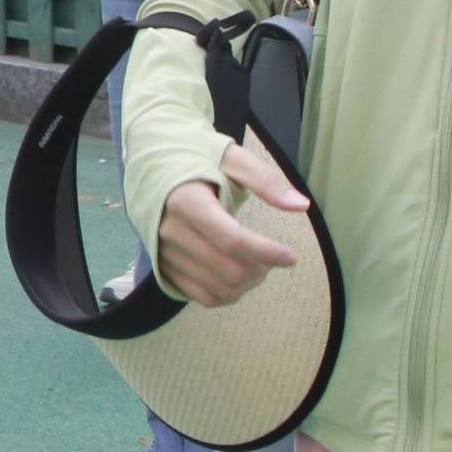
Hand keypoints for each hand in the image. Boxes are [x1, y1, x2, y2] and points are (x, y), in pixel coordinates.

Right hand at [156, 133, 309, 304]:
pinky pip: (200, 296)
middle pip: (227, 269)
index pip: (232, 240)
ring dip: (247, 284)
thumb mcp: (231, 157)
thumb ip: (266, 181)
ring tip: (258, 266)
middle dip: (261, 270)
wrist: (150, 158)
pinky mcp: (163, 266)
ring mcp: (165, 252)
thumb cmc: (194, 155)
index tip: (291, 256)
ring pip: (217, 288)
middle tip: (273, 257)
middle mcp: (171, 231)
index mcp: (187, 201)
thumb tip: (301, 205)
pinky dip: (227, 295)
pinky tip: (239, 278)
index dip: (267, 252)